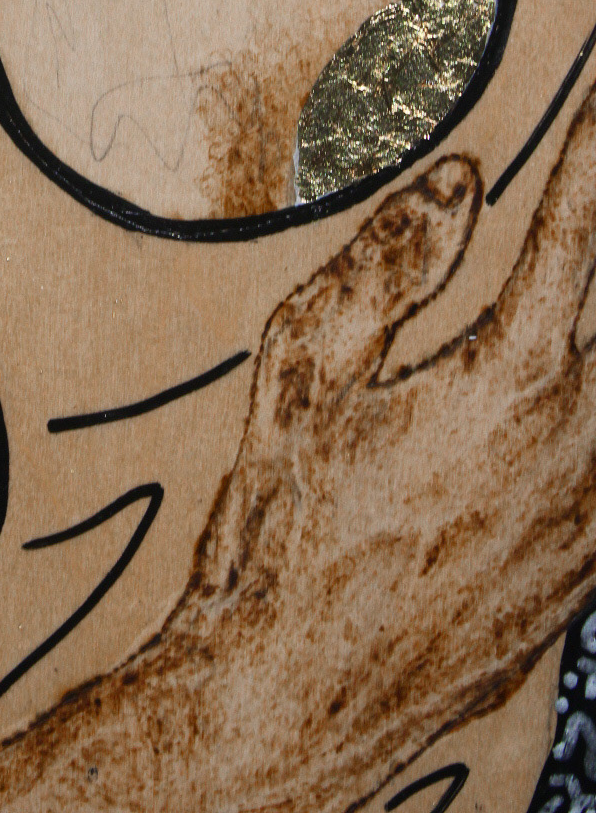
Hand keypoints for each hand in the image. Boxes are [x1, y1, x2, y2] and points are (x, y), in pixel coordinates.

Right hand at [160, 107, 595, 810]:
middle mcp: (583, 445)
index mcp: (515, 380)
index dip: (593, 148)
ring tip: (579, 272)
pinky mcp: (588, 568)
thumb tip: (459, 182)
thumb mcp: (303, 374)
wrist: (292, 700)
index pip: (576, 230)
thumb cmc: (283, 529)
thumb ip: (388, 266)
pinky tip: (570, 378)